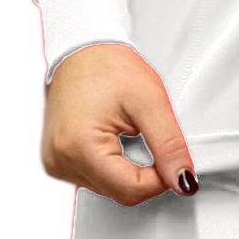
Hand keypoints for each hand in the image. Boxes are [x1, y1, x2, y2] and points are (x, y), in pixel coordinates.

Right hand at [41, 41, 200, 205]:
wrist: (82, 47)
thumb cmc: (108, 65)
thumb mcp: (150, 102)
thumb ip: (169, 146)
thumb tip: (184, 181)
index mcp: (79, 148)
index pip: (131, 190)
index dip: (160, 177)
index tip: (169, 154)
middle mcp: (60, 161)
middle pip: (119, 192)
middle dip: (143, 171)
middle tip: (146, 133)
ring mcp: (54, 163)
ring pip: (108, 188)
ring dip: (126, 168)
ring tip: (124, 129)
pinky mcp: (56, 161)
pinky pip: (94, 178)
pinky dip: (110, 164)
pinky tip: (111, 137)